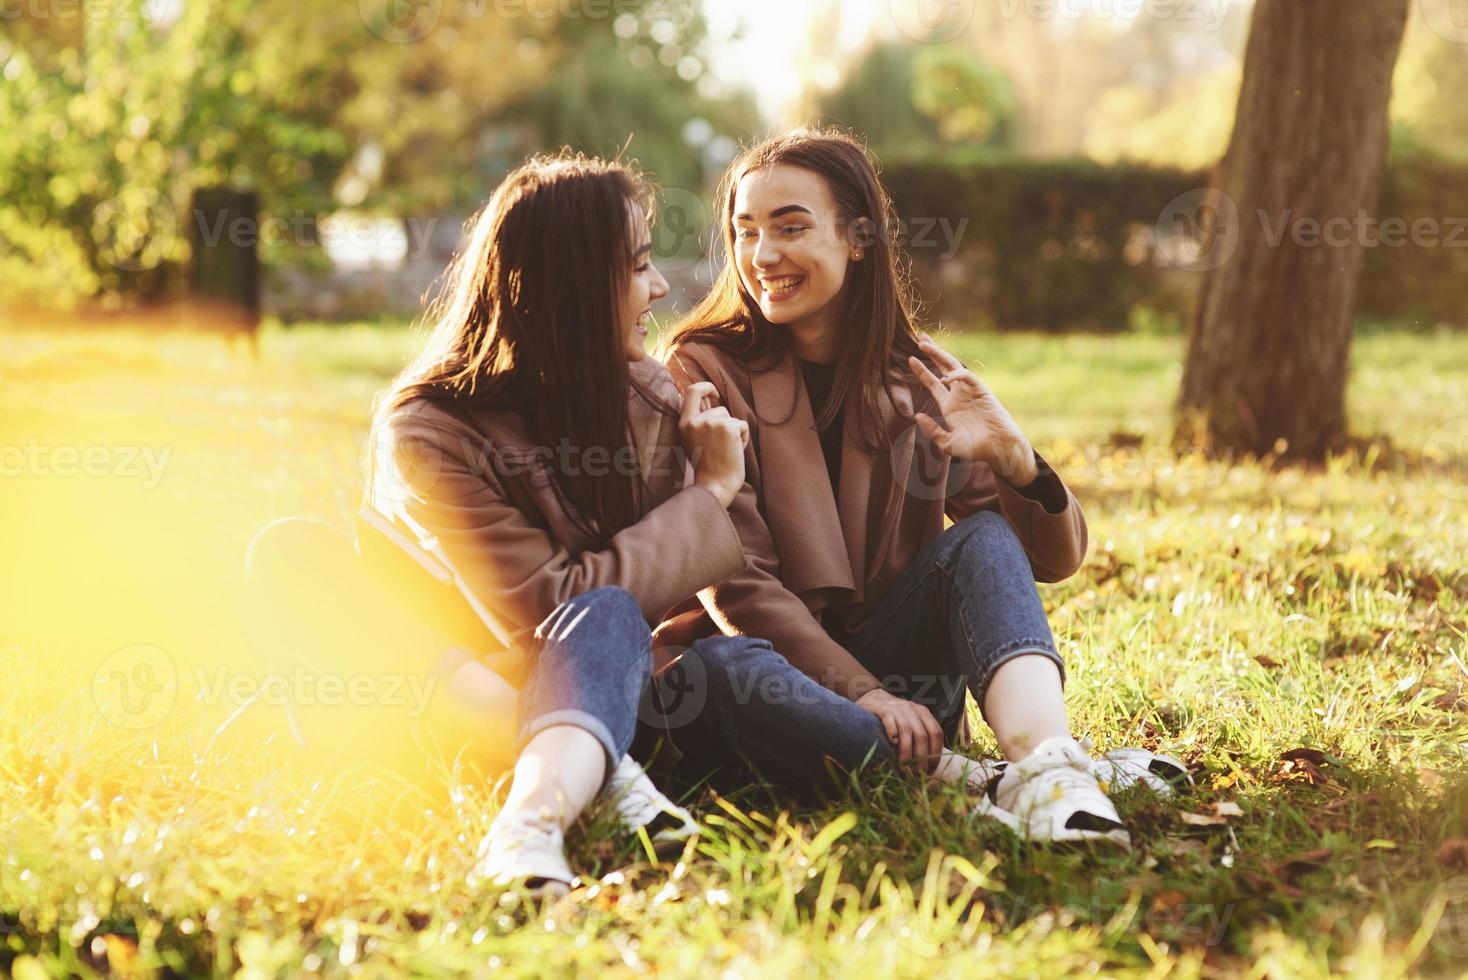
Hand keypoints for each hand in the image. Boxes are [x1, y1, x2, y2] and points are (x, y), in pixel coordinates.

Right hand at [679, 381, 748, 507]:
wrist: (714, 487)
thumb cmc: (707, 468)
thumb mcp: (694, 441)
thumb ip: (699, 421)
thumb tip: (710, 400)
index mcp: (684, 424)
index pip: (691, 391)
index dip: (705, 387)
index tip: (715, 394)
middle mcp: (695, 421)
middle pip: (719, 408)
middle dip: (726, 422)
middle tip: (726, 441)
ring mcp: (711, 423)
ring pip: (730, 417)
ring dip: (734, 432)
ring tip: (726, 451)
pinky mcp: (727, 427)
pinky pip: (742, 425)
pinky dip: (743, 438)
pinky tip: (735, 453)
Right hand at [855, 687, 943, 768]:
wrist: (872, 698)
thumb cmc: (893, 717)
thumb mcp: (910, 722)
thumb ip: (919, 738)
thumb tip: (928, 768)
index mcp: (923, 713)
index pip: (936, 733)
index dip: (935, 752)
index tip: (930, 769)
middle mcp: (911, 709)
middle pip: (922, 734)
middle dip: (921, 758)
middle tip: (917, 774)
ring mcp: (896, 707)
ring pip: (906, 730)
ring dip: (906, 753)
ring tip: (904, 769)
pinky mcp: (881, 708)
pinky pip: (889, 719)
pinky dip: (892, 732)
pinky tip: (892, 744)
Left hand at [908, 335, 1037, 485]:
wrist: (998, 449)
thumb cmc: (975, 449)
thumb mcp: (947, 443)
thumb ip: (932, 431)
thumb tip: (917, 415)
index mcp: (949, 405)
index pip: (932, 383)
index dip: (921, 371)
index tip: (909, 359)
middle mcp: (959, 394)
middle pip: (942, 367)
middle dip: (932, 352)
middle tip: (920, 338)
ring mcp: (970, 391)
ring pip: (953, 366)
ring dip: (939, 355)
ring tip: (925, 345)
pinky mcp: (982, 391)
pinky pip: (968, 377)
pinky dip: (957, 375)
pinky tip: (945, 378)